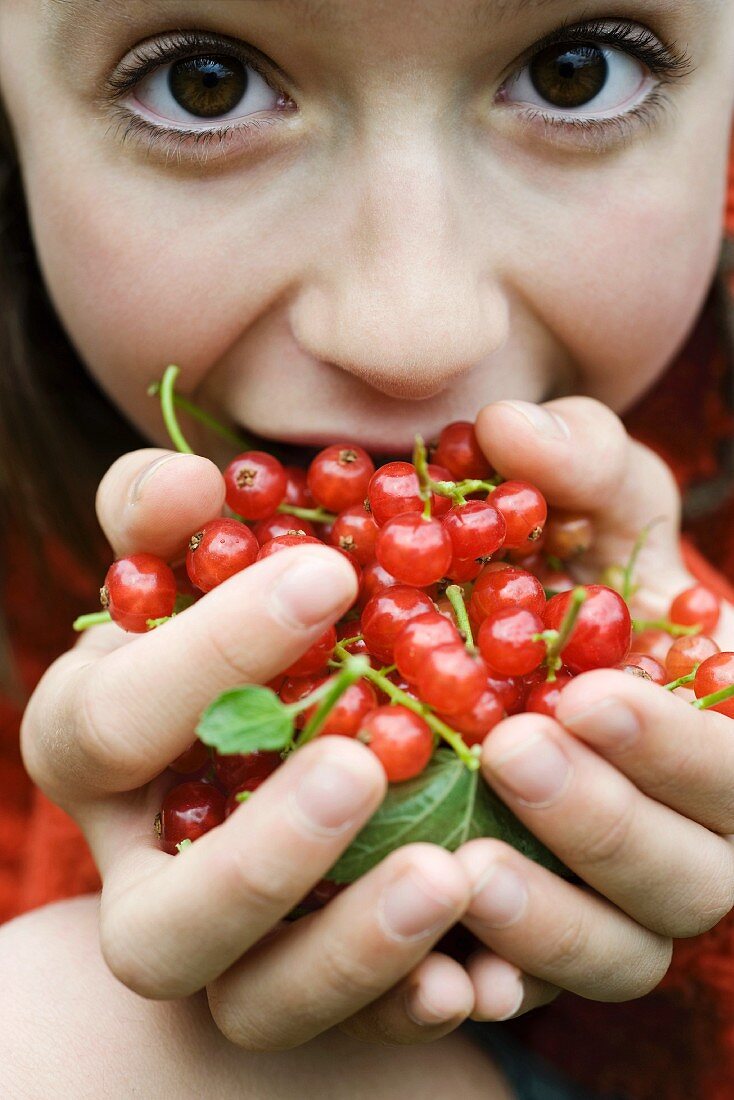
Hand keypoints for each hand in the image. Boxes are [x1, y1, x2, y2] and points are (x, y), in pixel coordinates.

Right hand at [20, 449, 489, 1048]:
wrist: (296, 704)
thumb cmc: (247, 614)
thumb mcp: (207, 550)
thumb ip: (173, 511)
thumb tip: (186, 484)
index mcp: (105, 748)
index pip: (110, 720)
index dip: (204, 654)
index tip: (327, 572)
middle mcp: (151, 863)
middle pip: (157, 918)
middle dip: (255, 851)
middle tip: (361, 766)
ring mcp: (232, 943)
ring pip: (249, 1000)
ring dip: (342, 952)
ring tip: (445, 876)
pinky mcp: (309, 981)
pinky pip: (349, 1028)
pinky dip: (407, 998)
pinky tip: (476, 966)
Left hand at [449, 397, 733, 1021]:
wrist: (515, 667)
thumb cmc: (578, 579)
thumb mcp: (592, 511)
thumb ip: (580, 466)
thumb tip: (512, 426)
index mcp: (726, 742)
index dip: (680, 748)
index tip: (587, 691)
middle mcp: (690, 837)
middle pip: (691, 878)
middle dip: (611, 823)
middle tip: (516, 752)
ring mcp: (615, 905)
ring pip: (618, 955)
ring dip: (550, 922)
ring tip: (463, 868)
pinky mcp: (537, 947)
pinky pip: (525, 998)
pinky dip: (484, 994)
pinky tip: (429, 978)